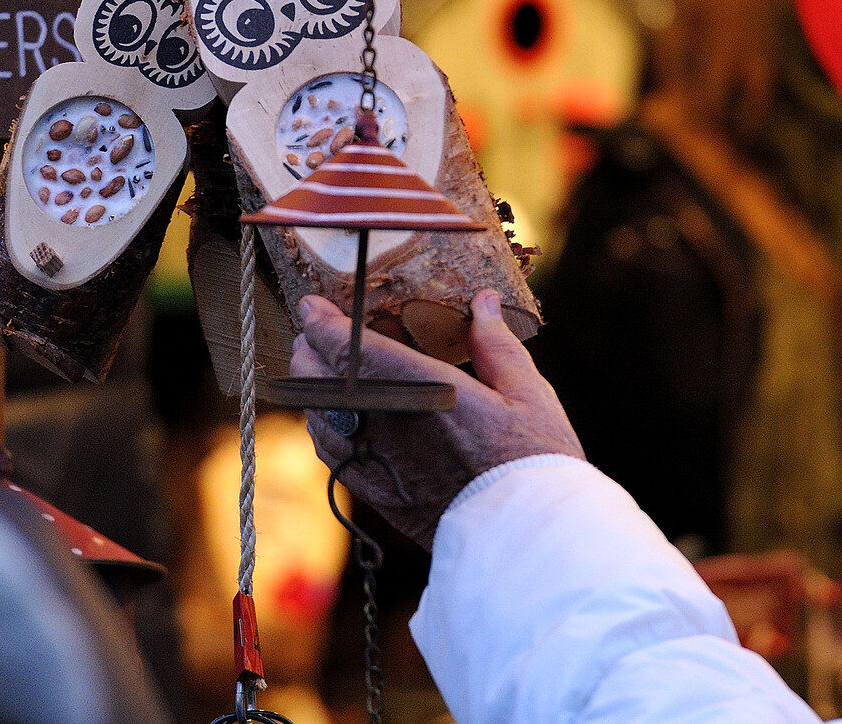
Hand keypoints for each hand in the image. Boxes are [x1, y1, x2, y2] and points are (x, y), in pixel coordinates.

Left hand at [290, 289, 584, 548]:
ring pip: (315, 413)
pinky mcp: (372, 491)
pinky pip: (327, 451)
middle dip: (309, 349)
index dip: (320, 321)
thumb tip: (482, 303)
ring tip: (323, 370)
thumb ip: (496, 345)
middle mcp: (384, 421)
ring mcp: (372, 459)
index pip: (348, 346)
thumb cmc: (532, 461)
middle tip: (316, 332)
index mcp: (420, 387)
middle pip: (316, 378)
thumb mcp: (527, 393)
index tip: (312, 305)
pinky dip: (321, 424)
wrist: (521, 538)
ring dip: (311, 387)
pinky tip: (334, 418)